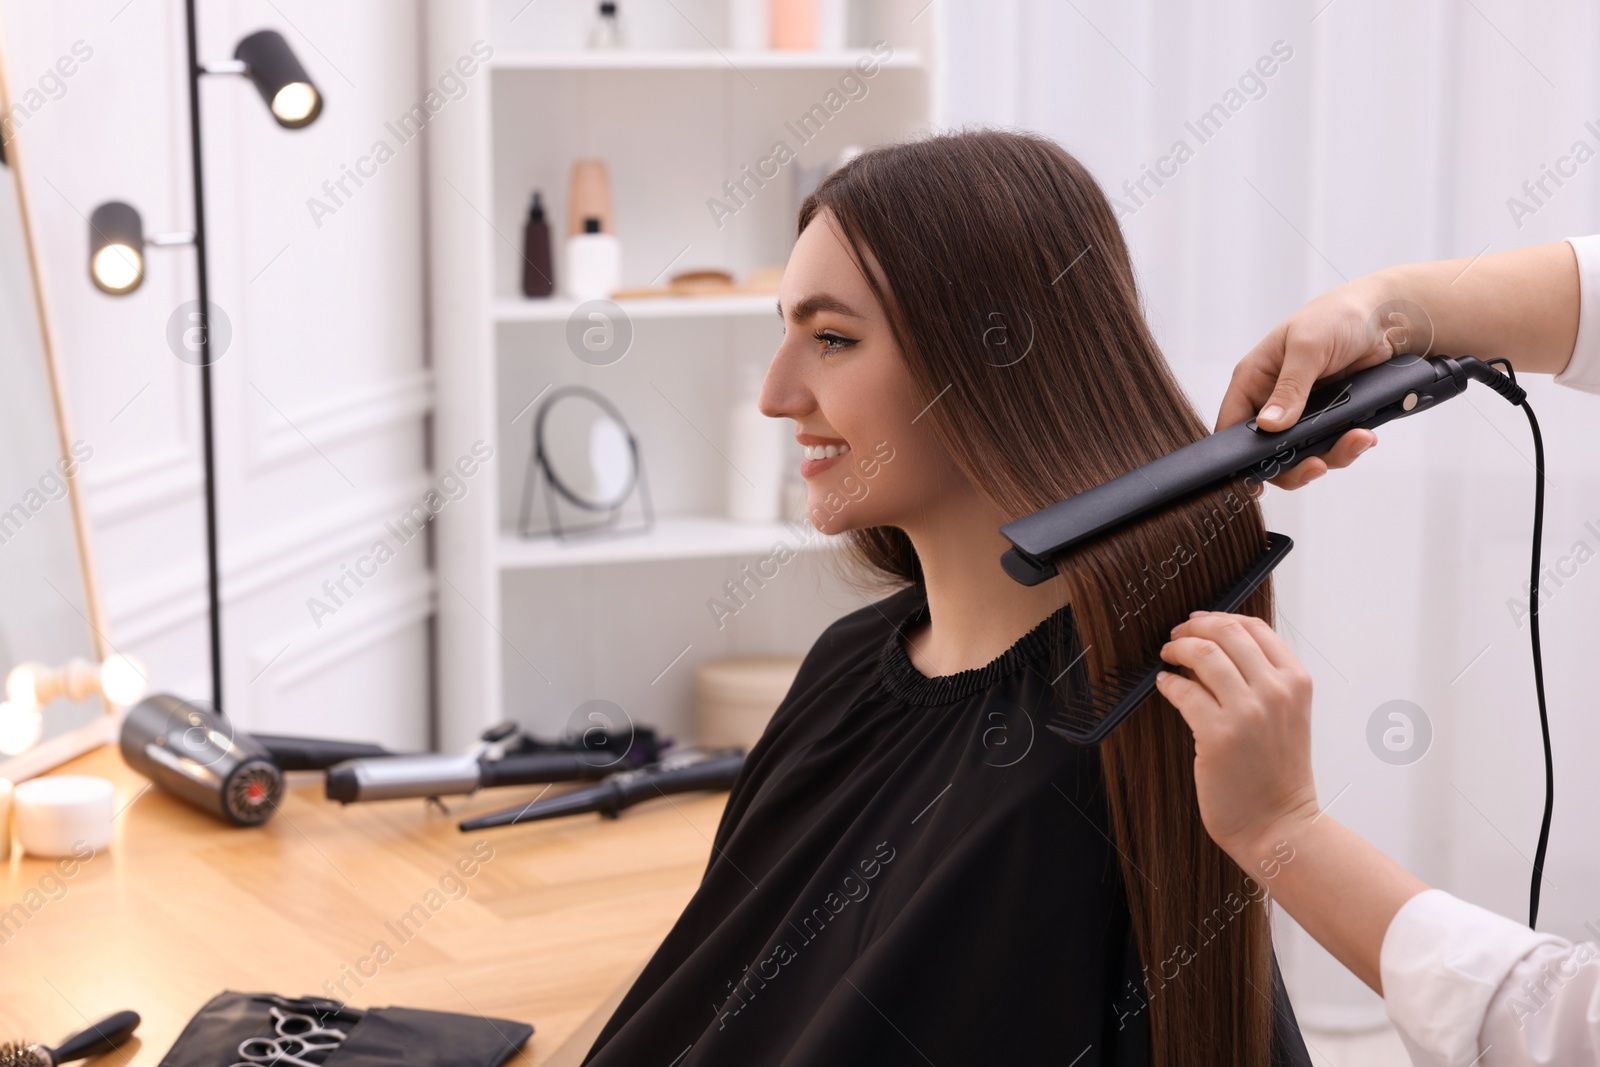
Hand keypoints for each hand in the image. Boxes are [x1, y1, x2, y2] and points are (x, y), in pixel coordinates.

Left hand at [1155, 611, 1320, 863]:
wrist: (1280, 825)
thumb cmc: (1278, 775)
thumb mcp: (1287, 716)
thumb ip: (1264, 681)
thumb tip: (1217, 649)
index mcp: (1296, 682)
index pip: (1255, 627)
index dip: (1221, 618)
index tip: (1200, 622)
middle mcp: (1276, 691)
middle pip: (1227, 632)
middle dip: (1195, 627)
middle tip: (1177, 635)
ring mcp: (1248, 712)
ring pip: (1203, 654)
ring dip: (1178, 648)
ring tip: (1168, 655)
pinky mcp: (1218, 735)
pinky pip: (1183, 691)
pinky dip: (1168, 683)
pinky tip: (1165, 685)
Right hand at [1218, 277, 1416, 487]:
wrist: (1388, 316)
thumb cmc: (1338, 316)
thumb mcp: (1308, 346)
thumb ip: (1289, 388)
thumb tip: (1269, 425)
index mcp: (1255, 379)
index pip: (1231, 425)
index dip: (1237, 456)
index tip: (1255, 478)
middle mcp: (1273, 400)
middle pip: (1266, 451)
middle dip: (1292, 464)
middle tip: (1316, 466)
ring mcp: (1302, 413)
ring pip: (1302, 455)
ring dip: (1330, 455)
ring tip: (1357, 440)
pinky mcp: (1330, 419)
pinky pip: (1331, 446)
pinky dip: (1349, 446)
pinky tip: (1364, 434)